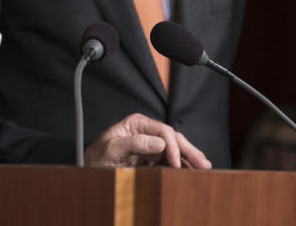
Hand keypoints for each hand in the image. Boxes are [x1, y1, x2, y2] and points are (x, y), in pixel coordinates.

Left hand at [83, 113, 210, 169]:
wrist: (92, 169)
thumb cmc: (98, 156)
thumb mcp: (111, 148)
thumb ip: (133, 143)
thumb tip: (158, 142)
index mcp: (137, 124)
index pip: (163, 130)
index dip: (172, 146)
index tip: (175, 162)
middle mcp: (146, 132)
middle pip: (173, 139)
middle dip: (189, 150)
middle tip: (203, 163)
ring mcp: (151, 145)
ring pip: (176, 150)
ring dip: (189, 159)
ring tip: (203, 169)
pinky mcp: (153, 158)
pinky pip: (171, 161)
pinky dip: (182, 166)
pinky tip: (191, 172)